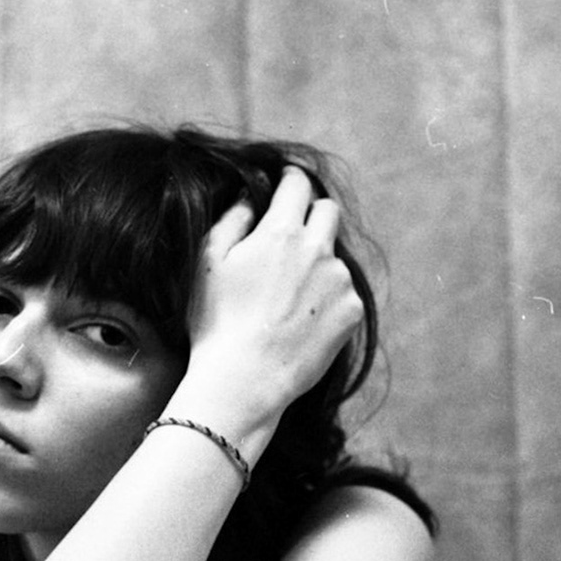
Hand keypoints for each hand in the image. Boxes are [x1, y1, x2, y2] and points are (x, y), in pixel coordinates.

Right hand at [182, 166, 363, 426]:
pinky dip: (327, 298)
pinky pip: (344, 293)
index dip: (289, 180)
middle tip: (291, 234)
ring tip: (288, 296)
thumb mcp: (208, 261)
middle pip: (328, 211)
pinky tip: (301, 319)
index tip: (285, 183)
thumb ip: (233, 218)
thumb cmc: (216, 321)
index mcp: (281, 232)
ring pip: (335, 257)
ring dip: (317, 263)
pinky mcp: (352, 313)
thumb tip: (250, 198)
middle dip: (311, 214)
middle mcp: (318, 250)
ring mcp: (340, 282)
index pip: (297, 185)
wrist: (244, 380)